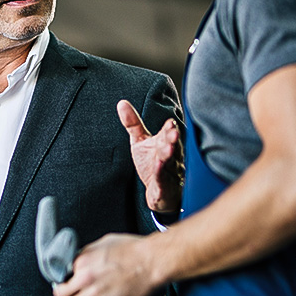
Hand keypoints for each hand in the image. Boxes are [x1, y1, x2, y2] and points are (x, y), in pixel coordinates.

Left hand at [54, 232, 163, 295]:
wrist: (153, 261)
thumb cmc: (134, 249)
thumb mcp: (105, 242)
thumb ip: (89, 253)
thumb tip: (81, 259)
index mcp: (82, 260)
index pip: (62, 274)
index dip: (68, 277)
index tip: (72, 281)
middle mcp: (85, 277)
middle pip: (61, 294)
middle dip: (67, 293)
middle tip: (75, 293)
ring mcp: (95, 292)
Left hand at [117, 99, 182, 216]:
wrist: (160, 192)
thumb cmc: (152, 163)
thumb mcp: (140, 142)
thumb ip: (133, 123)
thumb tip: (121, 102)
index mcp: (164, 143)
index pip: (168, 134)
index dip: (169, 129)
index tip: (169, 123)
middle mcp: (170, 156)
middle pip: (172, 146)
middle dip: (172, 139)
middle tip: (173, 132)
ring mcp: (169, 171)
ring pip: (170, 162)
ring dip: (169, 156)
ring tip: (168, 149)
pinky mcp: (164, 186)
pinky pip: (163, 179)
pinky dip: (161, 174)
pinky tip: (159, 168)